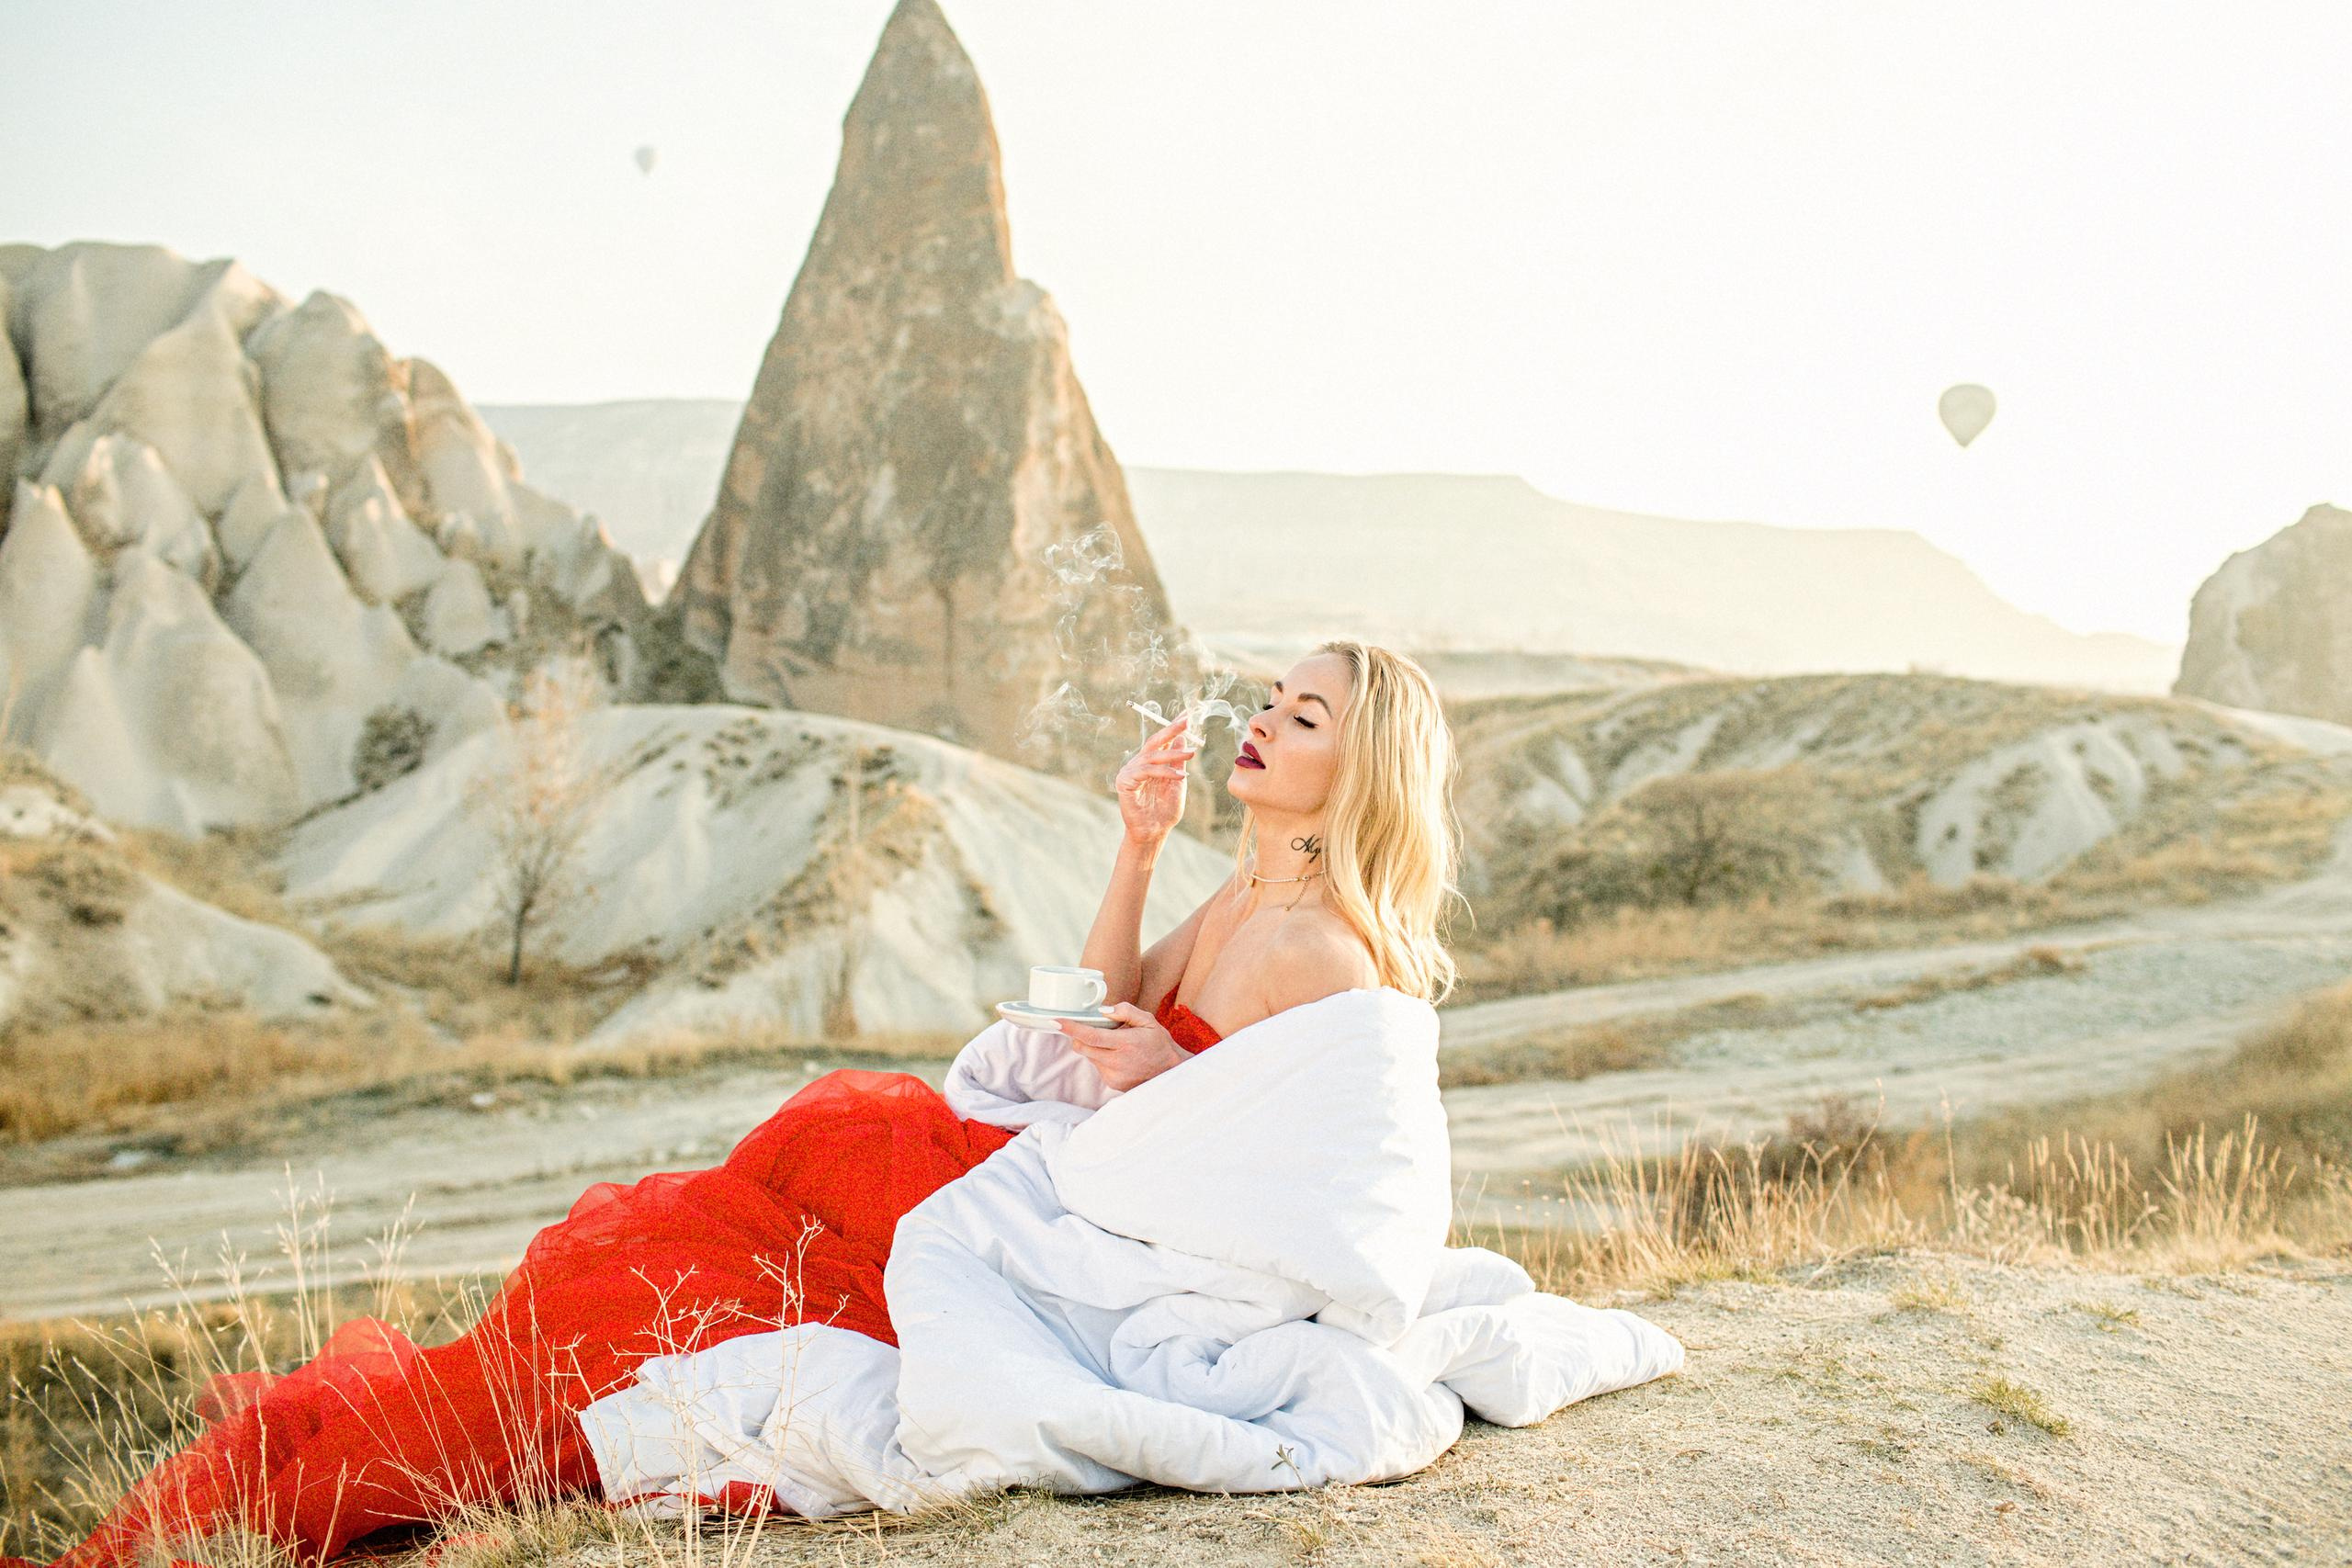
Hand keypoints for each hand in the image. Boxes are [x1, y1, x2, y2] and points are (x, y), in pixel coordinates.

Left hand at [1056, 1002, 1190, 1091]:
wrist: (1171, 1073)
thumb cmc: (1160, 1044)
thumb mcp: (1148, 1021)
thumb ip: (1126, 1011)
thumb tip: (1103, 1010)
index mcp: (1125, 1044)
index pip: (1090, 1036)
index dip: (1071, 1028)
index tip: (1057, 1021)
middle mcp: (1116, 1062)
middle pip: (1083, 1048)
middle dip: (1078, 1036)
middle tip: (1086, 1027)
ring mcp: (1113, 1075)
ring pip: (1090, 1057)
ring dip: (1093, 1047)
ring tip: (1115, 1044)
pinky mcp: (1112, 1084)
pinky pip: (1098, 1066)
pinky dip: (1101, 1058)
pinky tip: (1119, 1056)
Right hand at [1113, 717, 1197, 845]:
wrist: (1154, 832)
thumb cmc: (1165, 811)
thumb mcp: (1177, 782)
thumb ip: (1178, 762)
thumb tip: (1182, 738)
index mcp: (1150, 763)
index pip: (1162, 741)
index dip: (1173, 728)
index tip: (1188, 715)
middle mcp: (1138, 764)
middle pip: (1154, 741)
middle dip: (1171, 730)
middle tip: (1187, 721)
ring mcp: (1130, 772)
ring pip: (1153, 756)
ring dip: (1173, 754)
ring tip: (1191, 754)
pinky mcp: (1125, 782)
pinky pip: (1146, 771)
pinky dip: (1165, 772)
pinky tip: (1179, 776)